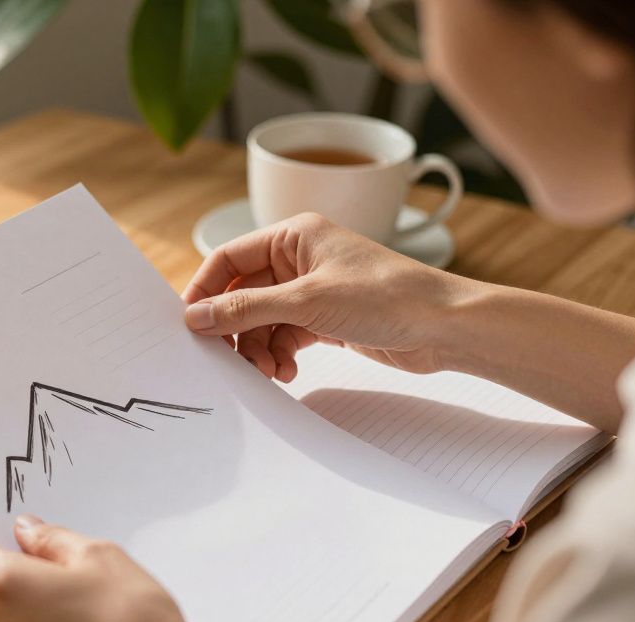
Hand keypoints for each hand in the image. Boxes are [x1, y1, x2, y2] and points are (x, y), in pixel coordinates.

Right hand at [182, 213, 474, 380]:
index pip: (230, 259)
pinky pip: (284, 336)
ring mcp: (312, 290)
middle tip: (227, 358)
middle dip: (235, 328)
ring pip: (262, 320)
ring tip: (267, 370)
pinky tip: (285, 371)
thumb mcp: (307, 302)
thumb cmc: (387, 296)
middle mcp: (300, 258)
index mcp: (294, 235)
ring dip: (258, 347)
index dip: (206, 290)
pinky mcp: (326, 318)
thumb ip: (246, 309)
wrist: (445, 327)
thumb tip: (197, 316)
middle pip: (243, 294)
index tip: (189, 323)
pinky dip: (279, 354)